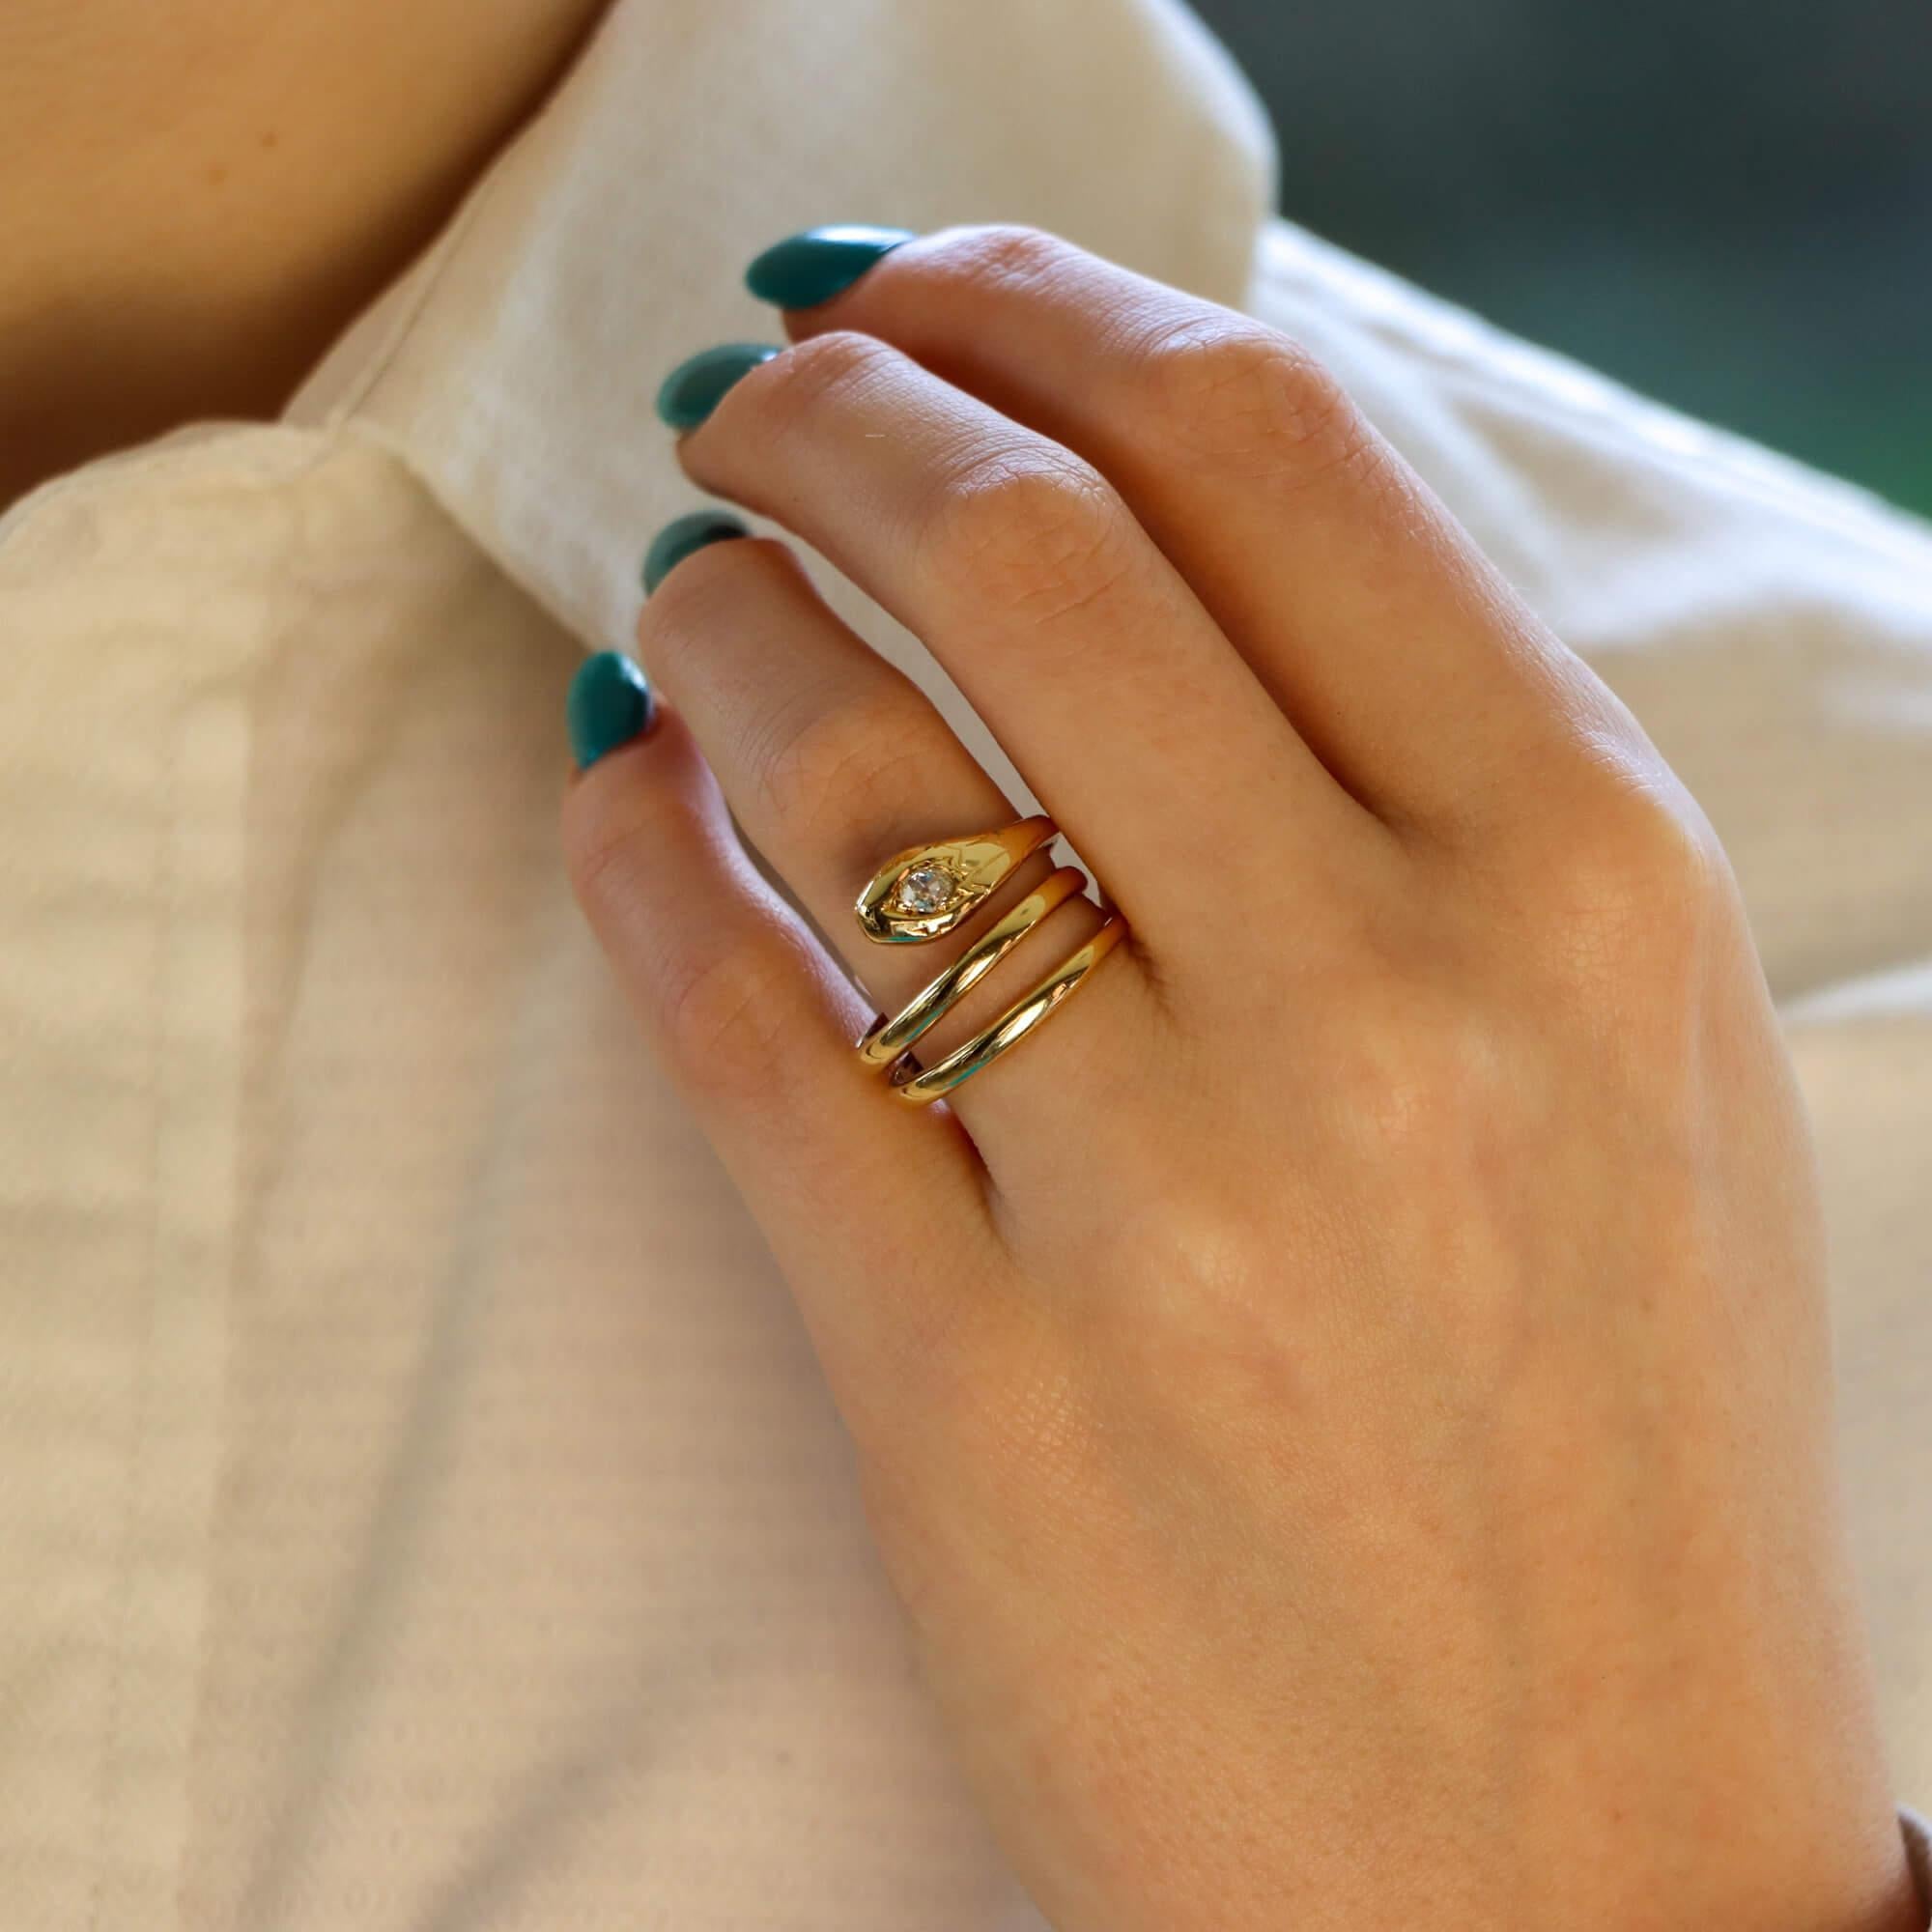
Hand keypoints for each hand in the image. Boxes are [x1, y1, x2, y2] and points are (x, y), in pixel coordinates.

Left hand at [561, 225, 1915, 1930]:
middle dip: (835, 411)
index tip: (915, 292)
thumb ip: (1412, 780)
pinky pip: (735, 1031)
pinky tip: (621, 802)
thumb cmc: (1607, 1445)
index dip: (1044, 313)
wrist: (1584, 1875)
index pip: (1269, 455)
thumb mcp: (1612, 1057)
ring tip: (683, 592)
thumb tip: (1137, 535)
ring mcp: (1179, 1207)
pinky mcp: (973, 1399)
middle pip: (1030, 548)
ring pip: (842, 763)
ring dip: (715, 619)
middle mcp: (1400, 1006)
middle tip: (750, 398)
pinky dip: (638, 863)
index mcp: (1589, 883)